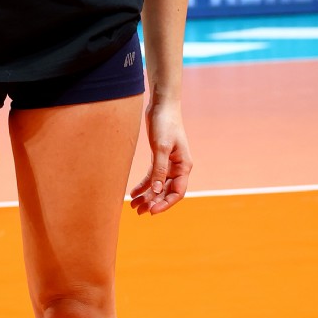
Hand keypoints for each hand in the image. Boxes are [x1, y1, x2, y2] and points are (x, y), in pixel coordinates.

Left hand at [129, 97, 191, 216]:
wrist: (161, 105)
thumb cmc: (165, 123)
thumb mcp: (161, 147)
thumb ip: (159, 169)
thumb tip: (156, 190)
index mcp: (184, 165)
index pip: (177, 192)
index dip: (166, 203)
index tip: (152, 211)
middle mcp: (178, 166)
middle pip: (167, 191)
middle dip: (154, 202)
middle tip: (139, 212)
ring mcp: (168, 163)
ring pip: (158, 185)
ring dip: (148, 196)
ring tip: (134, 206)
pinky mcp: (158, 157)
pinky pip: (152, 176)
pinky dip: (144, 185)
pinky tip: (134, 193)